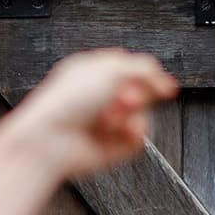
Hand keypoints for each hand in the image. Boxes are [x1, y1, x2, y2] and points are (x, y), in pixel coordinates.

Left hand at [0, 49, 178, 181]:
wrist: (52, 140)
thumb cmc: (66, 102)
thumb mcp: (110, 69)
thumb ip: (142, 68)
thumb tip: (162, 78)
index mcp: (93, 72)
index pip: (129, 68)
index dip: (145, 73)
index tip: (155, 78)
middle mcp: (99, 97)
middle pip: (139, 92)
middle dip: (137, 94)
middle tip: (125, 98)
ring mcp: (106, 122)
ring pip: (141, 115)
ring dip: (132, 115)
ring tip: (114, 118)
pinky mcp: (113, 146)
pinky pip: (139, 138)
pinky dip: (132, 135)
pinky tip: (120, 132)